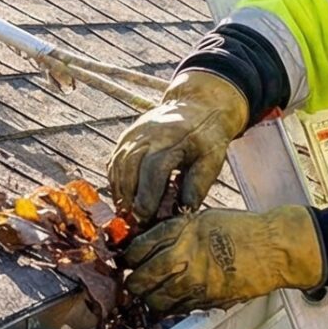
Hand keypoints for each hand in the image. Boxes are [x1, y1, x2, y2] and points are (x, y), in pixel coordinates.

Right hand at [107, 69, 250, 223]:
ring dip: (120, 192)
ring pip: (118, 166)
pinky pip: (114, 162)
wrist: (197, 106)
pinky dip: (116, 182)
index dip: (148, 196)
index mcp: (171, 139)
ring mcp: (133, 134)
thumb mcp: (212, 159)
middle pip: (130, 168)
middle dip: (130, 198)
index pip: (154, 169)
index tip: (147, 218)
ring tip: (128, 215)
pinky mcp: (126, 138)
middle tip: (135, 222)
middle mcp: (146, 134)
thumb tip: (184, 211)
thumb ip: (198, 184)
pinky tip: (124, 199)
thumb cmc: (207, 137)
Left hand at [122, 205, 323, 314]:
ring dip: (150, 298)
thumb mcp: (204, 218)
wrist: (275, 249)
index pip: (138, 249)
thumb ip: (175, 231)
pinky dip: (170, 307)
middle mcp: (187, 257)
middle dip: (133, 282)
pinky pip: (178, 310)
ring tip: (153, 292)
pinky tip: (173, 298)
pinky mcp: (209, 300)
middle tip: (135, 280)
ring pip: (156, 300)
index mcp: (183, 232)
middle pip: (141, 279)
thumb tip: (148, 245)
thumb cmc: (244, 230)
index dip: (128, 257)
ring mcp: (198, 282)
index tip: (129, 260)